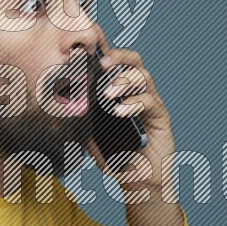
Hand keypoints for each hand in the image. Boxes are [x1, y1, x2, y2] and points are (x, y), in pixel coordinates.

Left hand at [86, 44, 174, 191]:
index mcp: (122, 92)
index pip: (116, 65)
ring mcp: (151, 104)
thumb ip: (84, 117)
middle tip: (103, 63)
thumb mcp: (92, 136)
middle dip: (119, 57)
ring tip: (108, 94)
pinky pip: (150, 102)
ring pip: (143, 77)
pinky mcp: (161, 118)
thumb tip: (65, 101)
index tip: (91, 43)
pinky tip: (120, 111)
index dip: (106, 50)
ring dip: (123, 81)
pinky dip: (133, 103)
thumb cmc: (116, 158)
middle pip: (135, 61)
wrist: (138, 182)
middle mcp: (138, 93)